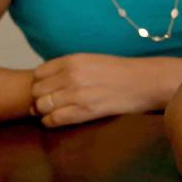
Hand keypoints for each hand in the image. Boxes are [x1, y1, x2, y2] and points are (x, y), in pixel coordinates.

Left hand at [31, 53, 171, 126]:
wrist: (144, 82)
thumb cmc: (120, 71)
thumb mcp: (92, 59)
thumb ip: (69, 67)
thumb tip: (46, 79)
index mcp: (73, 60)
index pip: (39, 74)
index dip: (41, 83)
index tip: (49, 89)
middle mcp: (72, 75)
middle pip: (37, 91)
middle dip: (40, 98)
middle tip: (50, 103)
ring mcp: (77, 94)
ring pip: (42, 106)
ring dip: (45, 111)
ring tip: (54, 112)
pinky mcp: (85, 111)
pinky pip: (54, 119)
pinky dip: (51, 122)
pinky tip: (60, 119)